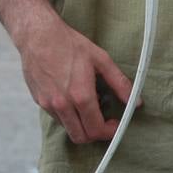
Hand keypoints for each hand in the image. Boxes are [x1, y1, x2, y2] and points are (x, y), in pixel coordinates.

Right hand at [17, 14, 137, 144]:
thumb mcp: (100, 59)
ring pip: (68, 129)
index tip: (114, 124)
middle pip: (81, 137)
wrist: (37, 34)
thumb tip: (135, 102)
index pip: (96, 130)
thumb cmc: (69, 44)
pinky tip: (71, 98)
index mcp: (81, 95)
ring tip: (86, 107)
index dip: (109, 132)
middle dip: (95, 134)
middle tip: (103, 121)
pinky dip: (67, 115)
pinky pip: (56, 117)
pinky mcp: (39, 101)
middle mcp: (63, 104)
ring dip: (80, 125)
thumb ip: (119, 83)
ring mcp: (48, 104)